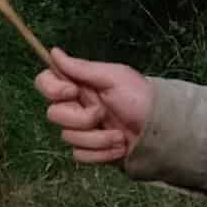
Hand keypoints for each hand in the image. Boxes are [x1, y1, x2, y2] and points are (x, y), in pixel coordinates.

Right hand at [37, 52, 152, 164]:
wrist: (162, 131)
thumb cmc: (141, 98)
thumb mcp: (113, 77)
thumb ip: (81, 68)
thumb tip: (53, 51)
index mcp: (79, 86)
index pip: (45, 82)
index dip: (52, 89)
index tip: (73, 92)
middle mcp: (76, 107)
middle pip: (53, 114)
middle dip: (81, 118)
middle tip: (103, 114)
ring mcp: (82, 130)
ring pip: (68, 137)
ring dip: (98, 138)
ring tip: (119, 135)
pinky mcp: (90, 151)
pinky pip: (80, 155)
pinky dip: (101, 153)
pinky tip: (118, 148)